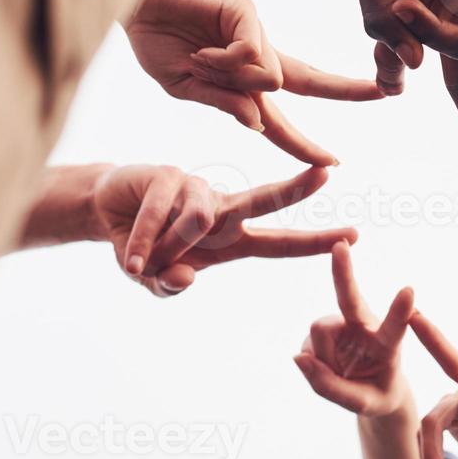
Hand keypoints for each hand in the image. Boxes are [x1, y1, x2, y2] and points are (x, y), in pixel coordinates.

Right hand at [91, 164, 354, 296]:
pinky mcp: (165, 176)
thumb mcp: (156, 277)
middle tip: (328, 173)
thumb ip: (170, 285)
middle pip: (263, 199)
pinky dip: (143, 242)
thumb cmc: (143, 248)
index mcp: (231, 239)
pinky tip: (131, 259)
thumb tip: (185, 279)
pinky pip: (159, 216)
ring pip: (199, 220)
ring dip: (171, 246)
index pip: (280, 243)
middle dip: (296, 189)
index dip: (314, 242)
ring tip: (143, 261)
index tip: (353, 236)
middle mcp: (220, 208)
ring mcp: (194, 188)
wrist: (104, 212)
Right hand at [125, 0, 382, 164]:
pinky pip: (252, 52)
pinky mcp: (247, 11)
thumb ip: (223, 103)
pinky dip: (226, 60)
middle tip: (385, 93)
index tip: (332, 161)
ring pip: (272, 77)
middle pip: (310, 80)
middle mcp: (257, 55)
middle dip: (347, 90)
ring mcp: (255, 31)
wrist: (129, 0)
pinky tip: (204, 50)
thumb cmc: (153, 41)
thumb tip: (258, 123)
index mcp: (242, 80)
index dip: (303, 143)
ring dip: (231, 79)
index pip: (282, 115)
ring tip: (198, 60)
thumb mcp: (186, 88)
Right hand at [294, 240, 413, 417]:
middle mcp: (366, 325)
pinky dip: (312, 360)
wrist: (373, 389)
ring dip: (321, 356)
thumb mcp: (364, 404)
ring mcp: (343, 323)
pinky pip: (307, 343)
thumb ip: (332, 388)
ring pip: (318, 331)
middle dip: (343, 272)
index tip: (409, 290)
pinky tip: (328, 364)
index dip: (399, 310)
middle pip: (350, 298)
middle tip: (340, 244)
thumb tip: (298, 357)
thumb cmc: (377, 395)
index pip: (395, 327)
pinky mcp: (325, 327)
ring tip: (339, 371)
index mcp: (389, 344)